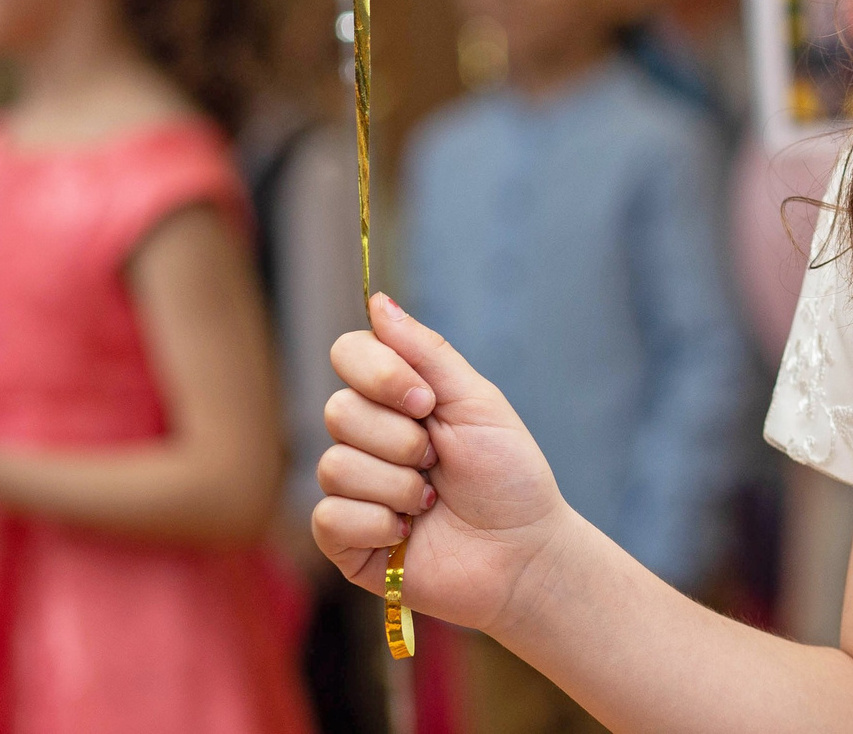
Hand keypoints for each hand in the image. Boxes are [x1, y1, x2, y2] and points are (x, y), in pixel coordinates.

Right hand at [313, 294, 572, 633]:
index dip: (381, 374)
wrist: (523, 551)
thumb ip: (426, 354)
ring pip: (335, 465)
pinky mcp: (344, 540)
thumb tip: (378, 301)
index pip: (349, 354)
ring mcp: (353, 489)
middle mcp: (367, 439)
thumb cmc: (509, 475)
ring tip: (433, 501)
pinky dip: (380, 523)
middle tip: (438, 460)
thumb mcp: (476, 402)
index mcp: (397, 399)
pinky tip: (409, 533)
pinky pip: (329, 515)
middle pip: (338, 410)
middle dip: (400, 438)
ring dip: (398, 485)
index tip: (426, 401)